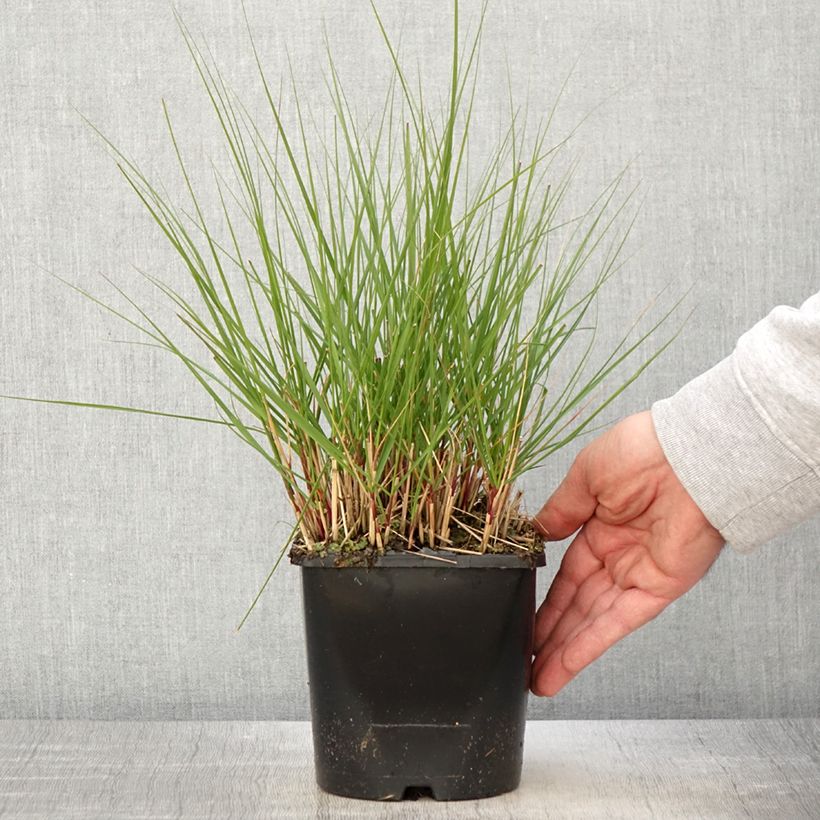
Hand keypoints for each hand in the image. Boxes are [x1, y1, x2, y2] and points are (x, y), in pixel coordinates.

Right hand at [531, 410, 723, 695]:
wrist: (690, 453)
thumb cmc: (643, 451)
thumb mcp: (586, 477)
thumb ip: (561, 511)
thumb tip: (537, 532)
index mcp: (601, 528)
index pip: (567, 575)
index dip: (546, 600)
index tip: (522, 619)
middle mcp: (619, 557)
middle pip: (578, 605)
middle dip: (551, 635)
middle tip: (524, 661)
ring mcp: (638, 574)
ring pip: (594, 621)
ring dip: (566, 651)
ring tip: (537, 678)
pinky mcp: (659, 588)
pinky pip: (619, 621)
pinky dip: (591, 643)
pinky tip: (564, 663)